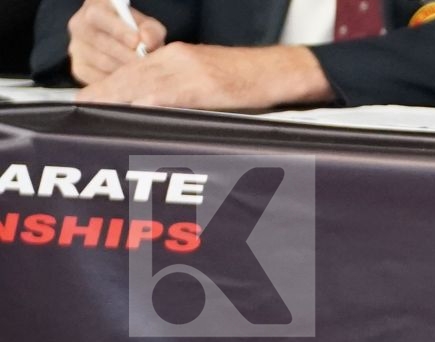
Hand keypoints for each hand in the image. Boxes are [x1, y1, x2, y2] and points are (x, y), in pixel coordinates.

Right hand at [68, 0, 167, 84]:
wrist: (124, 44)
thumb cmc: (134, 31)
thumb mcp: (146, 25)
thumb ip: (150, 30)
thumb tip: (147, 42)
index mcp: (93, 9)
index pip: (97, 16)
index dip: (117, 30)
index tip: (137, 42)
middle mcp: (79, 27)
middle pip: (100, 43)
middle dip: (126, 55)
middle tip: (146, 64)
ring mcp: (77, 49)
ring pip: (101, 62)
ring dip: (125, 70)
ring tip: (142, 72)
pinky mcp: (79, 68)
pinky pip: (98, 79)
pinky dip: (117, 82)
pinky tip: (130, 80)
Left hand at [76, 43, 333, 110]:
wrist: (279, 72)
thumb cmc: (250, 83)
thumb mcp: (210, 84)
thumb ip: (184, 94)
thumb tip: (161, 115)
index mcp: (175, 59)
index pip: (134, 72)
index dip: (110, 87)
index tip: (90, 101)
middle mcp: (175, 59)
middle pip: (130, 76)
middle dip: (104, 93)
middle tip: (80, 107)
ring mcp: (187, 70)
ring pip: (141, 83)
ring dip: (115, 98)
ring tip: (95, 112)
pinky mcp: (202, 84)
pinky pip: (166, 94)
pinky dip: (145, 104)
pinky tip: (131, 113)